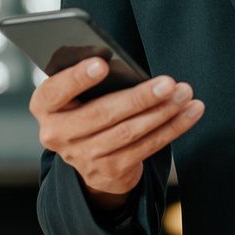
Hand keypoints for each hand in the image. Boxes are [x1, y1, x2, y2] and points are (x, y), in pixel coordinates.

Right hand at [30, 56, 204, 204]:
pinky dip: (172, 128)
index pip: (55, 91)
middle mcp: (57, 134)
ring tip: (184, 94)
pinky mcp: (109, 171)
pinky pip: (146, 147)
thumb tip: (124, 64)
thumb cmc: (87, 106)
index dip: (78, 78)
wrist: (90, 156)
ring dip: (162, 112)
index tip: (103, 63)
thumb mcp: (77, 93)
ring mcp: (83, 157)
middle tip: (167, 84)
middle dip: (139, 98)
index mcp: (44, 107)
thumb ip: (90, 80)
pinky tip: (190, 112)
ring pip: (128, 132)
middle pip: (102, 114)